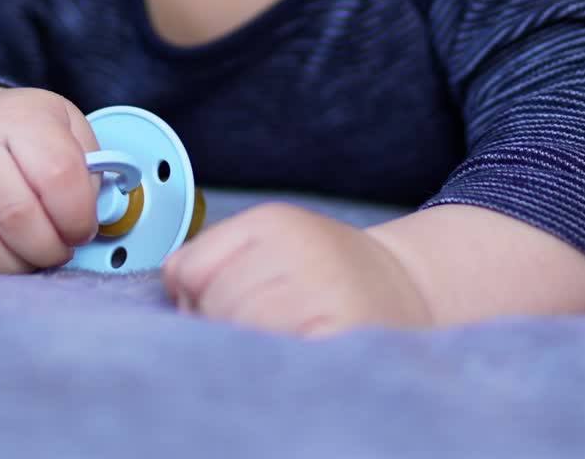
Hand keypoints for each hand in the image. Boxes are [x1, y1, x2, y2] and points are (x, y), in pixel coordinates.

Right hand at [0, 87, 100, 273]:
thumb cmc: (24, 133)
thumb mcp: (66, 126)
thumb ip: (91, 165)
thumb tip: (101, 211)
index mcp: (20, 119)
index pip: (56, 173)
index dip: (78, 213)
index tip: (85, 227)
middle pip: (15, 215)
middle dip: (50, 247)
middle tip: (63, 248)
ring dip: (21, 267)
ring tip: (37, 257)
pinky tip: (7, 261)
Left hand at [160, 202, 432, 336]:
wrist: (409, 288)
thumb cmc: (328, 274)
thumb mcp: (271, 245)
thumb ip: (215, 259)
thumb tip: (174, 290)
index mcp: (272, 220)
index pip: (188, 268)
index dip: (192, 298)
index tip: (214, 308)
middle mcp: (297, 244)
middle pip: (211, 304)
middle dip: (219, 328)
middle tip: (257, 333)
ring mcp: (321, 286)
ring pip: (239, 331)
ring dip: (247, 349)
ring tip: (279, 342)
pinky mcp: (340, 330)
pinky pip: (276, 355)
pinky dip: (275, 363)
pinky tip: (295, 353)